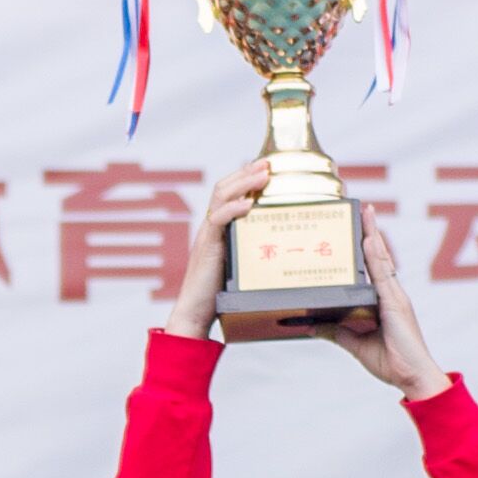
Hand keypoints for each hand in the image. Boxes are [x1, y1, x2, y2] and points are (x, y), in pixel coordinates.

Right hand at [160, 159, 273, 338]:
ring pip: (220, 198)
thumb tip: (282, 250)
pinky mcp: (207, 247)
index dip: (244, 178)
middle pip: (223, 188)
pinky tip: (248, 204)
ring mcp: (208, 236)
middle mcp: (211, 228)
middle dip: (246, 172)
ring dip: (243, 183)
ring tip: (263, 174)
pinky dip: (233, 209)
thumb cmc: (219, 297)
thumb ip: (253, 254)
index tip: (265, 167)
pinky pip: (218, 220)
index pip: (228, 194)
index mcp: (218, 231)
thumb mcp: (241, 268)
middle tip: (268, 163)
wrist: (194, 314)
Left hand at [329, 203, 452, 400]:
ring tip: (366, 213)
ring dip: (374, 235)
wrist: (414, 378)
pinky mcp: (396, 304)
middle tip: (363, 209)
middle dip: (371, 233)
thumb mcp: (356, 346)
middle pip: (380, 258)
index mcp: (385, 303)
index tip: (361, 226)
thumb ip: (337, 333)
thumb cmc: (393, 363)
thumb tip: (312, 326)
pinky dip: (376, 255)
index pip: (375, 269)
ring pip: (383, 260)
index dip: (369, 246)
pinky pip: (384, 274)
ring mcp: (396, 297)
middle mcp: (392, 295)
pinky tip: (369, 240)